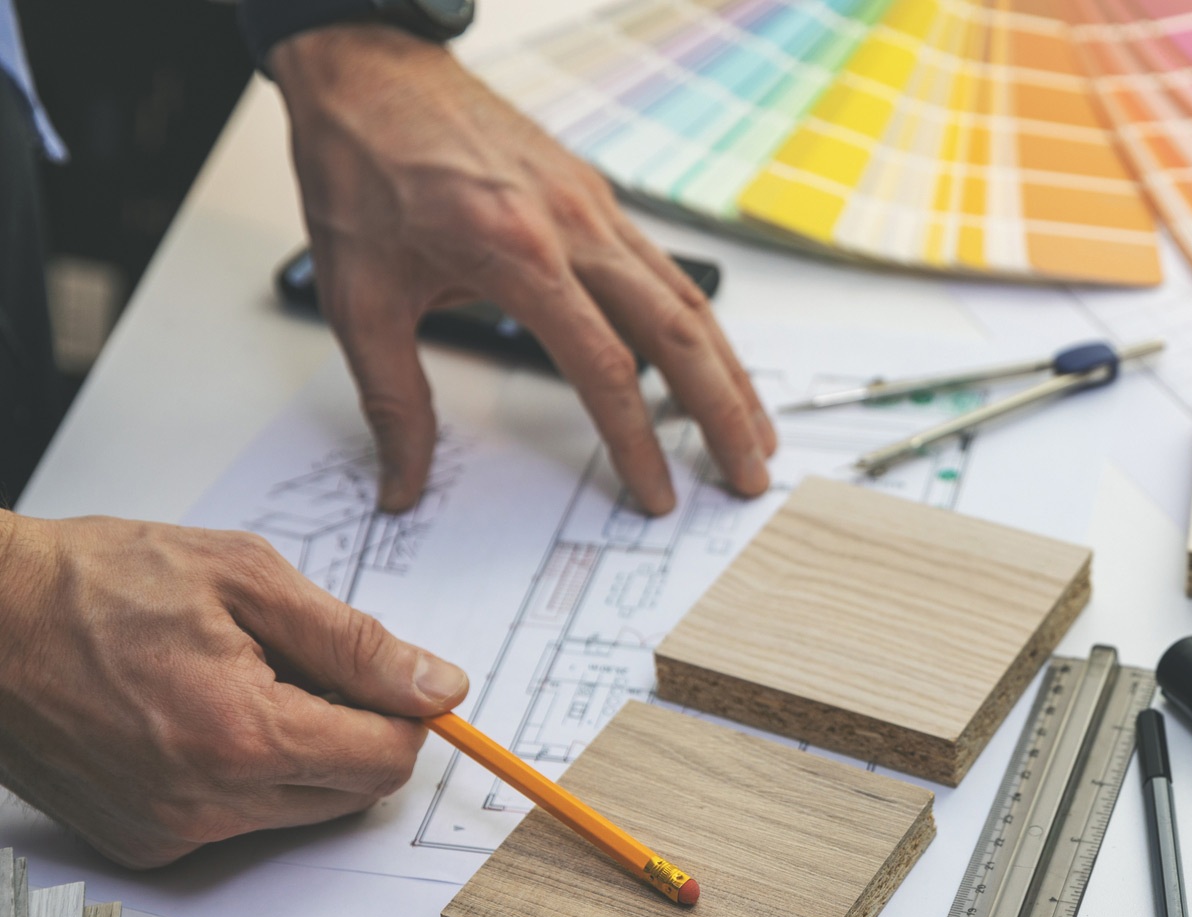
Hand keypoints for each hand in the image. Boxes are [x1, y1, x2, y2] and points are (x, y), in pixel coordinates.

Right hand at [0, 513, 468, 867]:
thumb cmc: (96, 584)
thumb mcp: (245, 578)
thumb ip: (355, 643)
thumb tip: (438, 687)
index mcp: (244, 736)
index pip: (388, 759)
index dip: (404, 713)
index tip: (384, 676)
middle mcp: (209, 803)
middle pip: (352, 793)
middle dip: (352, 730)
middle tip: (295, 664)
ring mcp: (171, 832)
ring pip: (300, 809)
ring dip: (300, 753)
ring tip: (236, 682)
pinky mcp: (143, 843)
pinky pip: (239, 820)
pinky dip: (244, 775)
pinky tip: (195, 716)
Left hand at [270, 26, 776, 514]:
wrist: (367, 69)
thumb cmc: (363, 166)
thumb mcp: (358, 296)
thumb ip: (392, 399)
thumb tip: (404, 482)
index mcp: (520, 252)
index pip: (606, 366)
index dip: (637, 441)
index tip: (655, 494)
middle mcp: (575, 226)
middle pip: (681, 334)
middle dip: (724, 414)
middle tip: (749, 475)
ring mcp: (596, 207)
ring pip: (690, 300)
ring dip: (730, 372)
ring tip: (754, 431)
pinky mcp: (597, 197)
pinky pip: (665, 271)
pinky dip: (699, 326)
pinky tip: (710, 363)